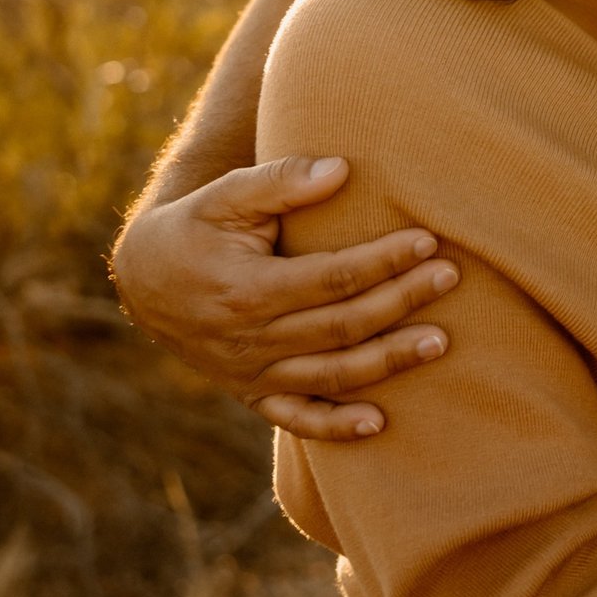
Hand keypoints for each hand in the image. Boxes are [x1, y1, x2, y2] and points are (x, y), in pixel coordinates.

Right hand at [110, 156, 458, 439]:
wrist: (146, 281)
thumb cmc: (198, 227)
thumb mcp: (226, 195)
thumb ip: (281, 181)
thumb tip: (341, 170)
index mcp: (247, 290)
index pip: (332, 277)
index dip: (383, 260)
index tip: (428, 240)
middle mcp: (251, 340)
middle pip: (342, 325)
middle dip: (400, 301)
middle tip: (450, 277)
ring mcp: (252, 373)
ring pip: (331, 374)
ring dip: (388, 361)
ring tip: (440, 342)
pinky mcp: (253, 393)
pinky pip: (297, 418)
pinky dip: (335, 426)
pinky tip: (379, 423)